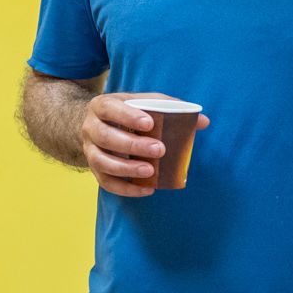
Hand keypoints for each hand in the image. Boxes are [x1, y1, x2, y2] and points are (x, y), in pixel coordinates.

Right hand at [82, 93, 209, 197]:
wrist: (97, 123)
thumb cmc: (127, 112)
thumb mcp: (144, 102)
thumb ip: (171, 108)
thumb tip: (203, 121)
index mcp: (102, 106)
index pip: (110, 109)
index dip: (128, 117)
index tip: (150, 124)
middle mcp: (90, 128)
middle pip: (105, 137)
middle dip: (132, 145)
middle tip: (159, 150)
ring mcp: (89, 150)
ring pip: (101, 161)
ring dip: (126, 169)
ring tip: (150, 172)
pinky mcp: (94, 169)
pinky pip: (106, 183)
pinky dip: (126, 189)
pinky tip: (147, 190)